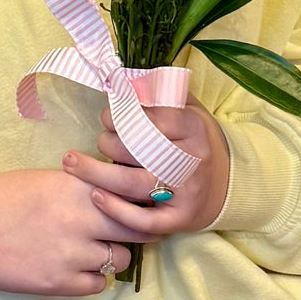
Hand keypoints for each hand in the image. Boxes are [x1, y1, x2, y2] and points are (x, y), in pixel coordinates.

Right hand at [0, 170, 134, 295]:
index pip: (134, 195)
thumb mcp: (48, 180)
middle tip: (124, 232)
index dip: (138, 201)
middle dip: (134, 230)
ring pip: (121, 259)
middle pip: (138, 228)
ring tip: (89, 250)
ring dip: (111, 255)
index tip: (134, 205)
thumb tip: (117, 196)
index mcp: (79, 187)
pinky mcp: (61, 282)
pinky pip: (98, 285)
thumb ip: (84, 188)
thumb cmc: (2, 198)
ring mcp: (74, 253)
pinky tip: (74, 268)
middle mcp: (83, 219)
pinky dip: (91, 278)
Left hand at [64, 104, 230, 244]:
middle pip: (137, 150)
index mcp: (194, 128)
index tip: (106, 116)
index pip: (155, 118)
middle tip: (98, 139)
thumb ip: (162, 93)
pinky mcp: (179, 219)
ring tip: (73, 163)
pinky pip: (143, 221)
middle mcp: (192, 160)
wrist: (227, 186)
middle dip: (107, 142)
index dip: (123, 115)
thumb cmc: (196, 143)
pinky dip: (116, 210)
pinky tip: (95, 196)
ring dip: (97, 173)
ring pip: (133, 184)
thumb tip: (124, 78)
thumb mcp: (190, 110)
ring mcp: (186, 193)